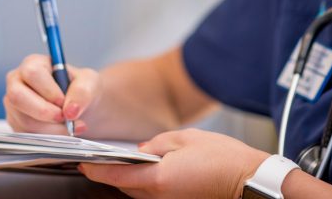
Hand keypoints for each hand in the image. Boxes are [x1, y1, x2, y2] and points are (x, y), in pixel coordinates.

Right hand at [4, 53, 100, 134]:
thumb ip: (82, 92)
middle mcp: (17, 82)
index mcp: (33, 63)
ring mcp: (14, 104)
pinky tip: (63, 132)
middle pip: (17, 97)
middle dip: (43, 112)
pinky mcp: (16, 123)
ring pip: (23, 120)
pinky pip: (26, 135)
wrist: (79, 108)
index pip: (32, 74)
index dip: (49, 91)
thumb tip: (70, 111)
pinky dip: (47, 138)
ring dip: (50, 129)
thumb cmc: (81, 89)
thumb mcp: (89, 83)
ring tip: (71, 127)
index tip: (64, 103)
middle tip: (65, 119)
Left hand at [79, 128, 267, 198]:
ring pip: (138, 192)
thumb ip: (157, 144)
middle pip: (125, 186)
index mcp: (159, 178)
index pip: (117, 176)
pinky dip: (145, 183)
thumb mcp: (185, 138)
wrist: (249, 181)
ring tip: (119, 162)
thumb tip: (142, 150)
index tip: (82, 163)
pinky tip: (146, 169)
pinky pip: (153, 194)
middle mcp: (160, 196)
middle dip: (111, 173)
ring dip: (128, 179)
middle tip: (97, 159)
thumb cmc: (223, 158)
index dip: (97, 169)